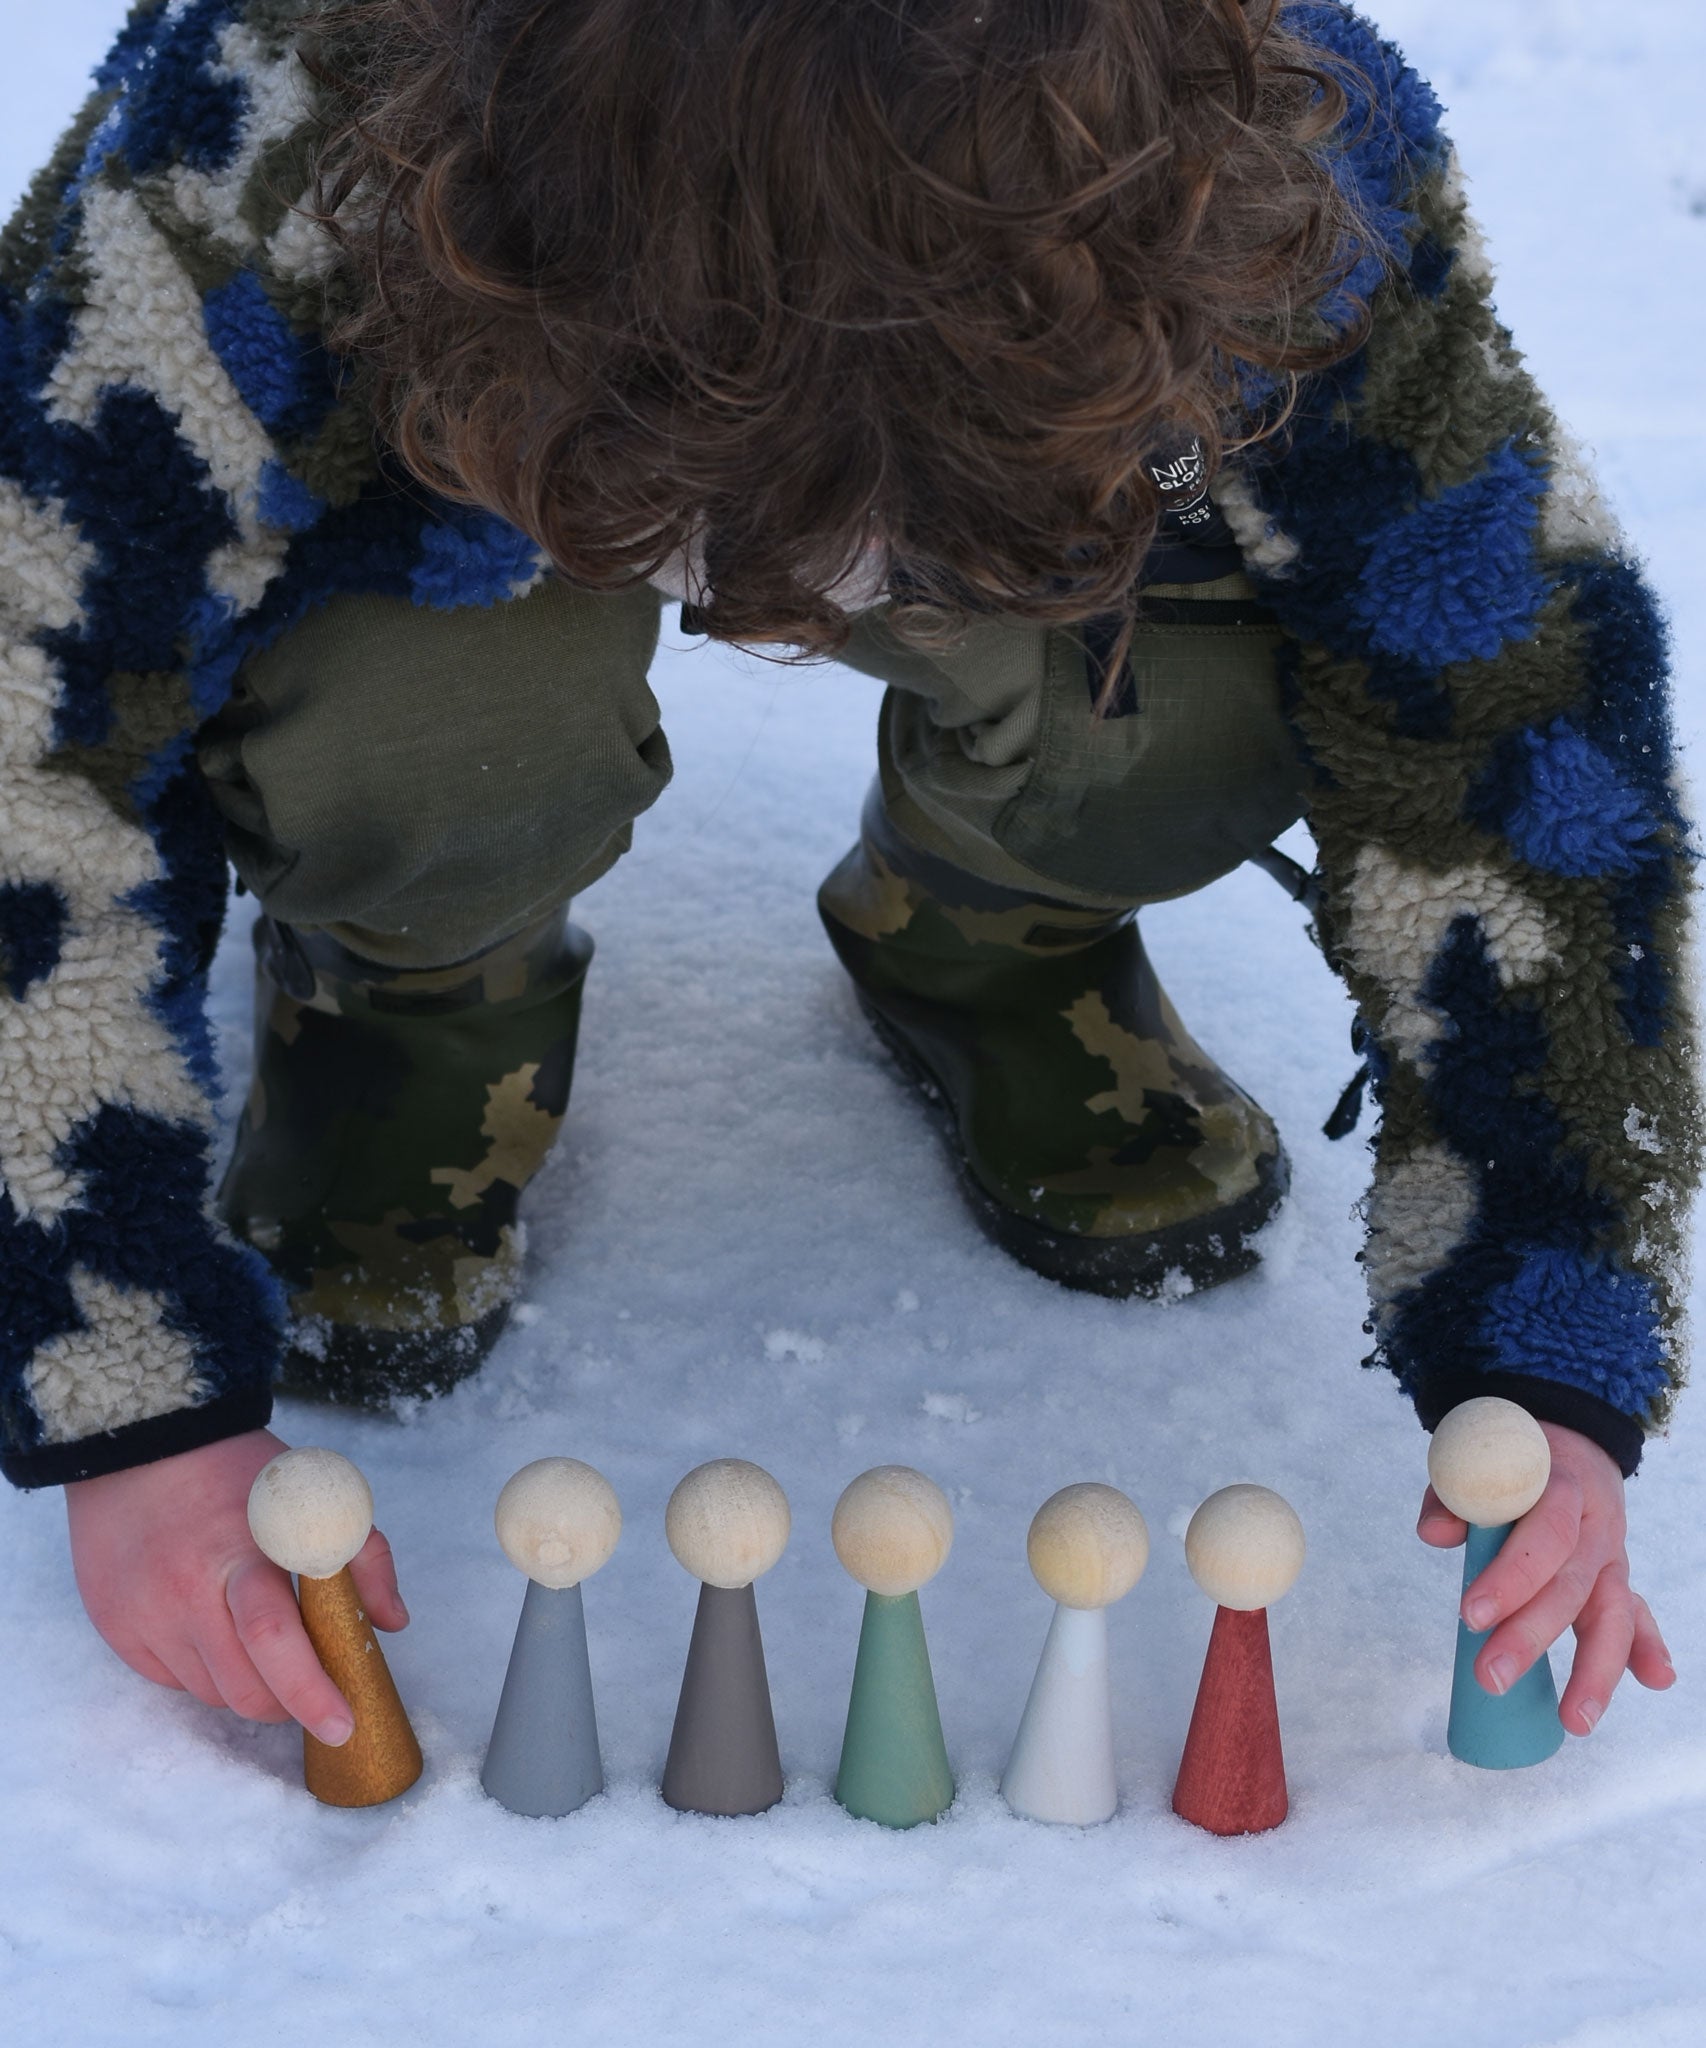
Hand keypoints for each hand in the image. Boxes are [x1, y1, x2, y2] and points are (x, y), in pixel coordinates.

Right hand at [64, 1428, 406, 1743]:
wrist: (142, 1444)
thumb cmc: (241, 1472)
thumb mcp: (316, 1494)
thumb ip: (362, 1556)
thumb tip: (390, 1622)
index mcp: (243, 1552)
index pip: (275, 1639)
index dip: (310, 1691)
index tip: (343, 1724)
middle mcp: (185, 1590)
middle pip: (243, 1687)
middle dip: (288, 1703)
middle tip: (309, 1687)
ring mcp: (144, 1613)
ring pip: (210, 1694)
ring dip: (246, 1687)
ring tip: (258, 1643)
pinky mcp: (115, 1627)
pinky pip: (170, 1681)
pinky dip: (204, 1672)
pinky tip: (213, 1629)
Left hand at [1417, 1421, 1673, 1735]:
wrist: (1561, 1436)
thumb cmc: (1506, 1459)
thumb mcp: (1474, 1459)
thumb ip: (1452, 1493)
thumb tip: (1436, 1535)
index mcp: (1561, 1485)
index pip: (1543, 1535)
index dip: (1510, 1576)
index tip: (1468, 1614)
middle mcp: (1595, 1524)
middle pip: (1571, 1585)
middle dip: (1532, 1636)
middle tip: (1489, 1676)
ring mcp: (1610, 1554)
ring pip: (1612, 1613)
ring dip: (1596, 1670)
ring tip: (1575, 1720)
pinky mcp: (1615, 1577)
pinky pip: (1636, 1614)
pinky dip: (1646, 1647)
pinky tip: (1655, 1680)